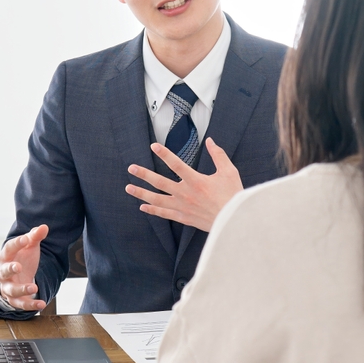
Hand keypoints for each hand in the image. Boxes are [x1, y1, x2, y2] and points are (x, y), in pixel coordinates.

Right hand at [0, 225, 48, 311]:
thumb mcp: (29, 246)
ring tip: (34, 287)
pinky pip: (21, 304)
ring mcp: (8, 287)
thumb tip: (44, 227)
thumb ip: (35, 237)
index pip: (9, 249)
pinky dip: (31, 305)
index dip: (16, 243)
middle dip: (10, 269)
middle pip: (3, 272)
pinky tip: (42, 303)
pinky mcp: (16, 300)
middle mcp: (4, 273)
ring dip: (22, 289)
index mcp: (6, 257)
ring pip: (11, 290)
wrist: (17, 277)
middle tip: (18, 267)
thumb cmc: (22, 258)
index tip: (26, 239)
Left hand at [125, 138, 242, 231]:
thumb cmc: (233, 196)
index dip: (164, 154)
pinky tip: (142, 207)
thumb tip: (210, 141)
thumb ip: (218, 155)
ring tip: (128, 188)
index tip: (153, 146)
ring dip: (141, 193)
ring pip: (157, 200)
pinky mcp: (183, 217)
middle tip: (131, 168)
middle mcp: (186, 194)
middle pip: (160, 182)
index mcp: (196, 181)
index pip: (176, 164)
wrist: (234, 221)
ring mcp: (182, 207)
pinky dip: (152, 210)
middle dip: (144, 174)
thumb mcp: (229, 172)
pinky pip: (164, 214)